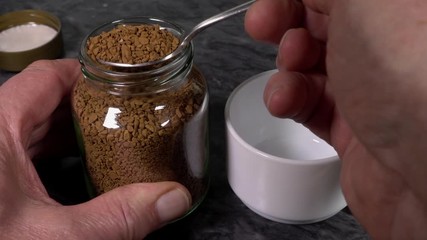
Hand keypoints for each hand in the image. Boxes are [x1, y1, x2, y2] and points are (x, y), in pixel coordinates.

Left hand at [0, 59, 190, 238]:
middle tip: (125, 114)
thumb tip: (171, 198)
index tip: (118, 81)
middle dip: (87, 106)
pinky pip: (22, 150)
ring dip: (71, 131)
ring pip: (32, 126)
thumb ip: (120, 216)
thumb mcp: (58, 236)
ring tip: (108, 139)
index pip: (46, 77)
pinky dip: (52, 153)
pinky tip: (77, 167)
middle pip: (43, 100)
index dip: (86, 74)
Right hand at [246, 0, 426, 238]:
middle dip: (285, 23)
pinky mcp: (355, 126)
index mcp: (401, 7)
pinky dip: (290, 101)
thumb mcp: (365, 1)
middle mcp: (389, 45)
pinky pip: (311, 106)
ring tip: (287, 70)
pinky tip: (285, 100)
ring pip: (312, 66)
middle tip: (265, 26)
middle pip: (322, 24)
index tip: (278, 1)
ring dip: (285, 65)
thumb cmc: (415, 81)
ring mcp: (373, 87)